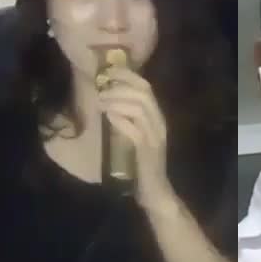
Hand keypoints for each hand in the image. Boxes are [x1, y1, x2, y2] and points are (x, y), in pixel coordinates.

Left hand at [98, 66, 171, 207]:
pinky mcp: (147, 149)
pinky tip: (108, 116)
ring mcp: (155, 136)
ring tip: (101, 101)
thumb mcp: (137, 136)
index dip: (129, 76)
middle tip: (102, 87)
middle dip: (121, 85)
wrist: (155, 190)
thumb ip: (129, 120)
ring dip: (117, 100)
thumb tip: (110, 102)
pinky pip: (134, 128)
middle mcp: (159, 122)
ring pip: (139, 107)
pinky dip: (120, 119)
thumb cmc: (143, 163)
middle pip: (144, 93)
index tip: (110, 71)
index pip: (147, 88)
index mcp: (157, 117)